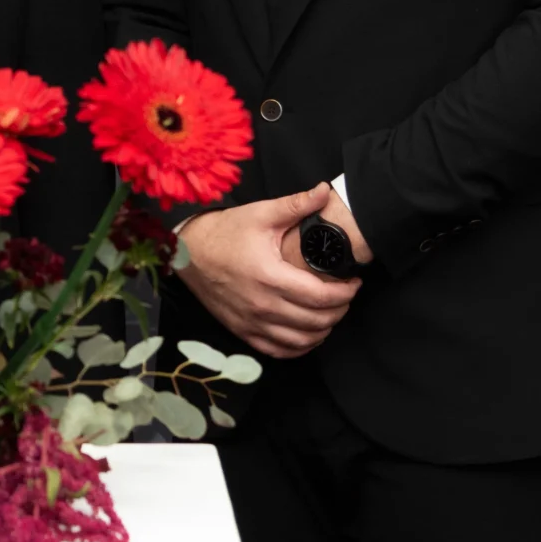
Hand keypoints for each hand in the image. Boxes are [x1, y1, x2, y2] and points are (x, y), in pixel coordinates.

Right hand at [177, 183, 360, 359]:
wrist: (187, 253)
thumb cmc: (224, 232)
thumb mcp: (261, 214)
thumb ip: (296, 204)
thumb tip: (326, 190)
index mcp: (270, 276)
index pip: (321, 297)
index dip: (346, 293)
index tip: (353, 282)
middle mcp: (262, 305)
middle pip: (317, 321)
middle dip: (340, 310)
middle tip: (345, 295)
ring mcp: (251, 322)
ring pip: (301, 341)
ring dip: (323, 330)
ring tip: (330, 313)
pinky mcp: (242, 330)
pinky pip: (279, 351)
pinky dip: (299, 347)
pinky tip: (308, 334)